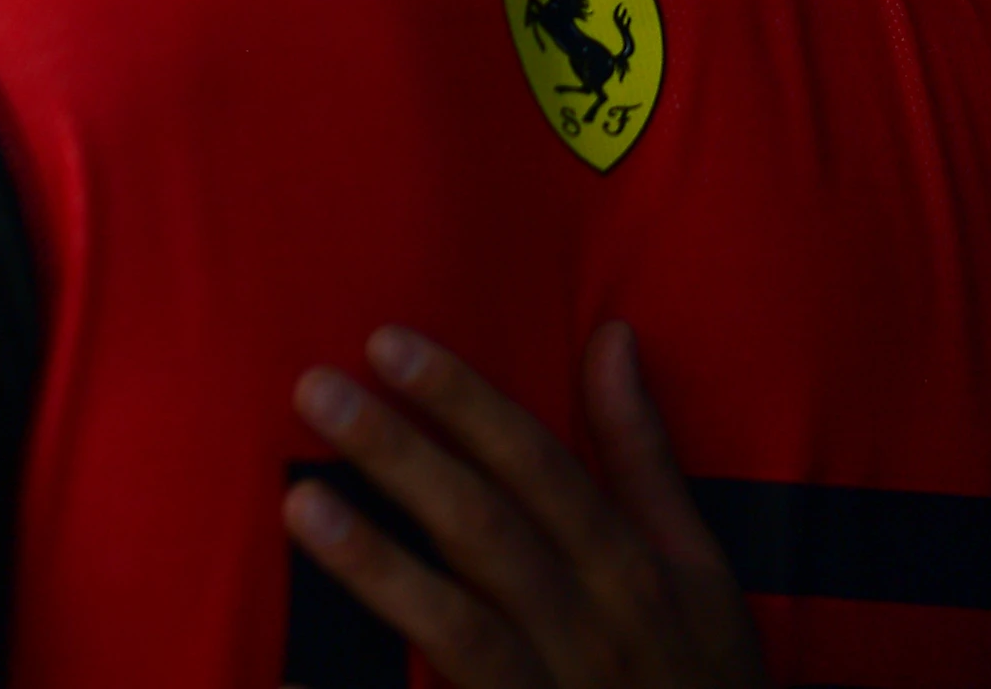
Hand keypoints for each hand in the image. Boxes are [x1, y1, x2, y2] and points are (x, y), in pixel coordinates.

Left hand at [283, 322, 765, 688]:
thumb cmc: (700, 673)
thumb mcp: (698, 567)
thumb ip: (642, 455)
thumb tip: (612, 336)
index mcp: (631, 570)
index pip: (538, 466)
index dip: (465, 404)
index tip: (385, 341)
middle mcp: (589, 629)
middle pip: (484, 530)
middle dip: (402, 458)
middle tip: (314, 390)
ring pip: (458, 627)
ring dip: (378, 566)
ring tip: (299, 504)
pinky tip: (290, 677)